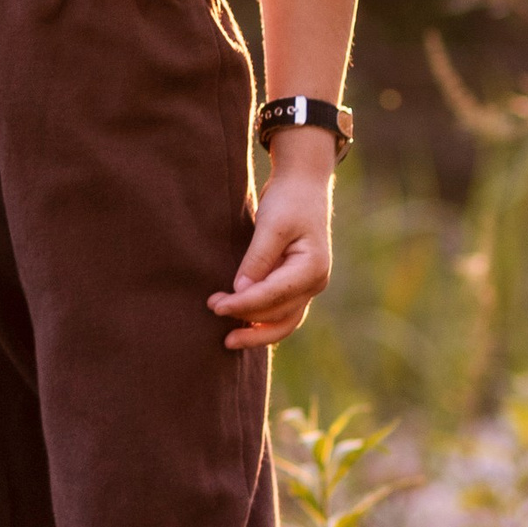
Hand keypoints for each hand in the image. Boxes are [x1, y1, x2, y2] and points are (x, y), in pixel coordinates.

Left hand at [208, 140, 335, 351]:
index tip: (216, 305)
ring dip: (256, 332)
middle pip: (278, 314)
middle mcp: (315, 282)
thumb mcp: (272, 224)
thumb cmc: (289, 201)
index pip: (273, 295)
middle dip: (244, 316)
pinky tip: (243, 329)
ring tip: (228, 340)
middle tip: (212, 308)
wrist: (303, 186)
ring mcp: (309, 286)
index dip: (243, 304)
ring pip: (283, 322)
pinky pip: (283, 313)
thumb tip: (240, 291)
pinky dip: (264, 324)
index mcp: (312, 268)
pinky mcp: (298, 285)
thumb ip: (258, 259)